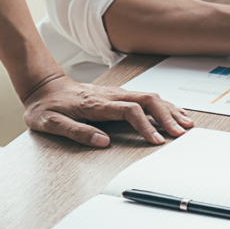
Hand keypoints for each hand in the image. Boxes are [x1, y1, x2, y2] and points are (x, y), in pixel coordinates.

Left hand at [23, 76, 193, 146]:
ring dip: (170, 110)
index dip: (146, 126)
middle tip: (180, 132)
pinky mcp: (119, 94)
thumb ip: (77, 132)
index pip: (131, 111)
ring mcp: (117, 93)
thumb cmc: (46, 107)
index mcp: (97, 104)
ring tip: (185, 123)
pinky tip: (174, 112)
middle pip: (148, 101)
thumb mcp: (51, 123)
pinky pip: (147, 97)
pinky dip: (164, 105)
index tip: (157, 140)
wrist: (43, 86)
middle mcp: (111, 95)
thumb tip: (103, 141)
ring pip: (151, 97)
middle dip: (168, 117)